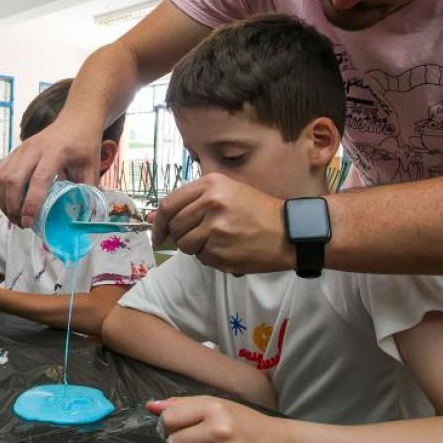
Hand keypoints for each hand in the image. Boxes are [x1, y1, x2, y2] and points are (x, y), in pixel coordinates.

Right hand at [0, 113, 104, 227]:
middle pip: (13, 179)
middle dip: (13, 206)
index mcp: (55, 152)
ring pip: (1, 176)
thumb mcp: (92, 167)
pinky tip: (7, 202)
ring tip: (14, 216)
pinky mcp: (14, 151)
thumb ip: (87, 191)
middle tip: (22, 223)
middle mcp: (33, 149)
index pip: (38, 179)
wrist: (75, 120)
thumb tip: (83, 218)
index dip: (31, 203)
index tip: (29, 222)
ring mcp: (21, 149)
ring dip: (4, 200)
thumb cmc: (84, 144)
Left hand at [152, 173, 293, 273]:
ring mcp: (215, 228)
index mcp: (210, 184)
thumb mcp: (226, 193)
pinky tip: (229, 250)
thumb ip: (189, 203)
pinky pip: (202, 258)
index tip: (158, 234)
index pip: (169, 205)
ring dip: (197, 248)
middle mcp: (211, 203)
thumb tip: (152, 217)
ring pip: (186, 245)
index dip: (159, 222)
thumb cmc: (257, 211)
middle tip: (199, 238)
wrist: (290, 231)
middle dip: (181, 237)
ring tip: (218, 242)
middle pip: (176, 226)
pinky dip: (211, 258)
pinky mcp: (221, 251)